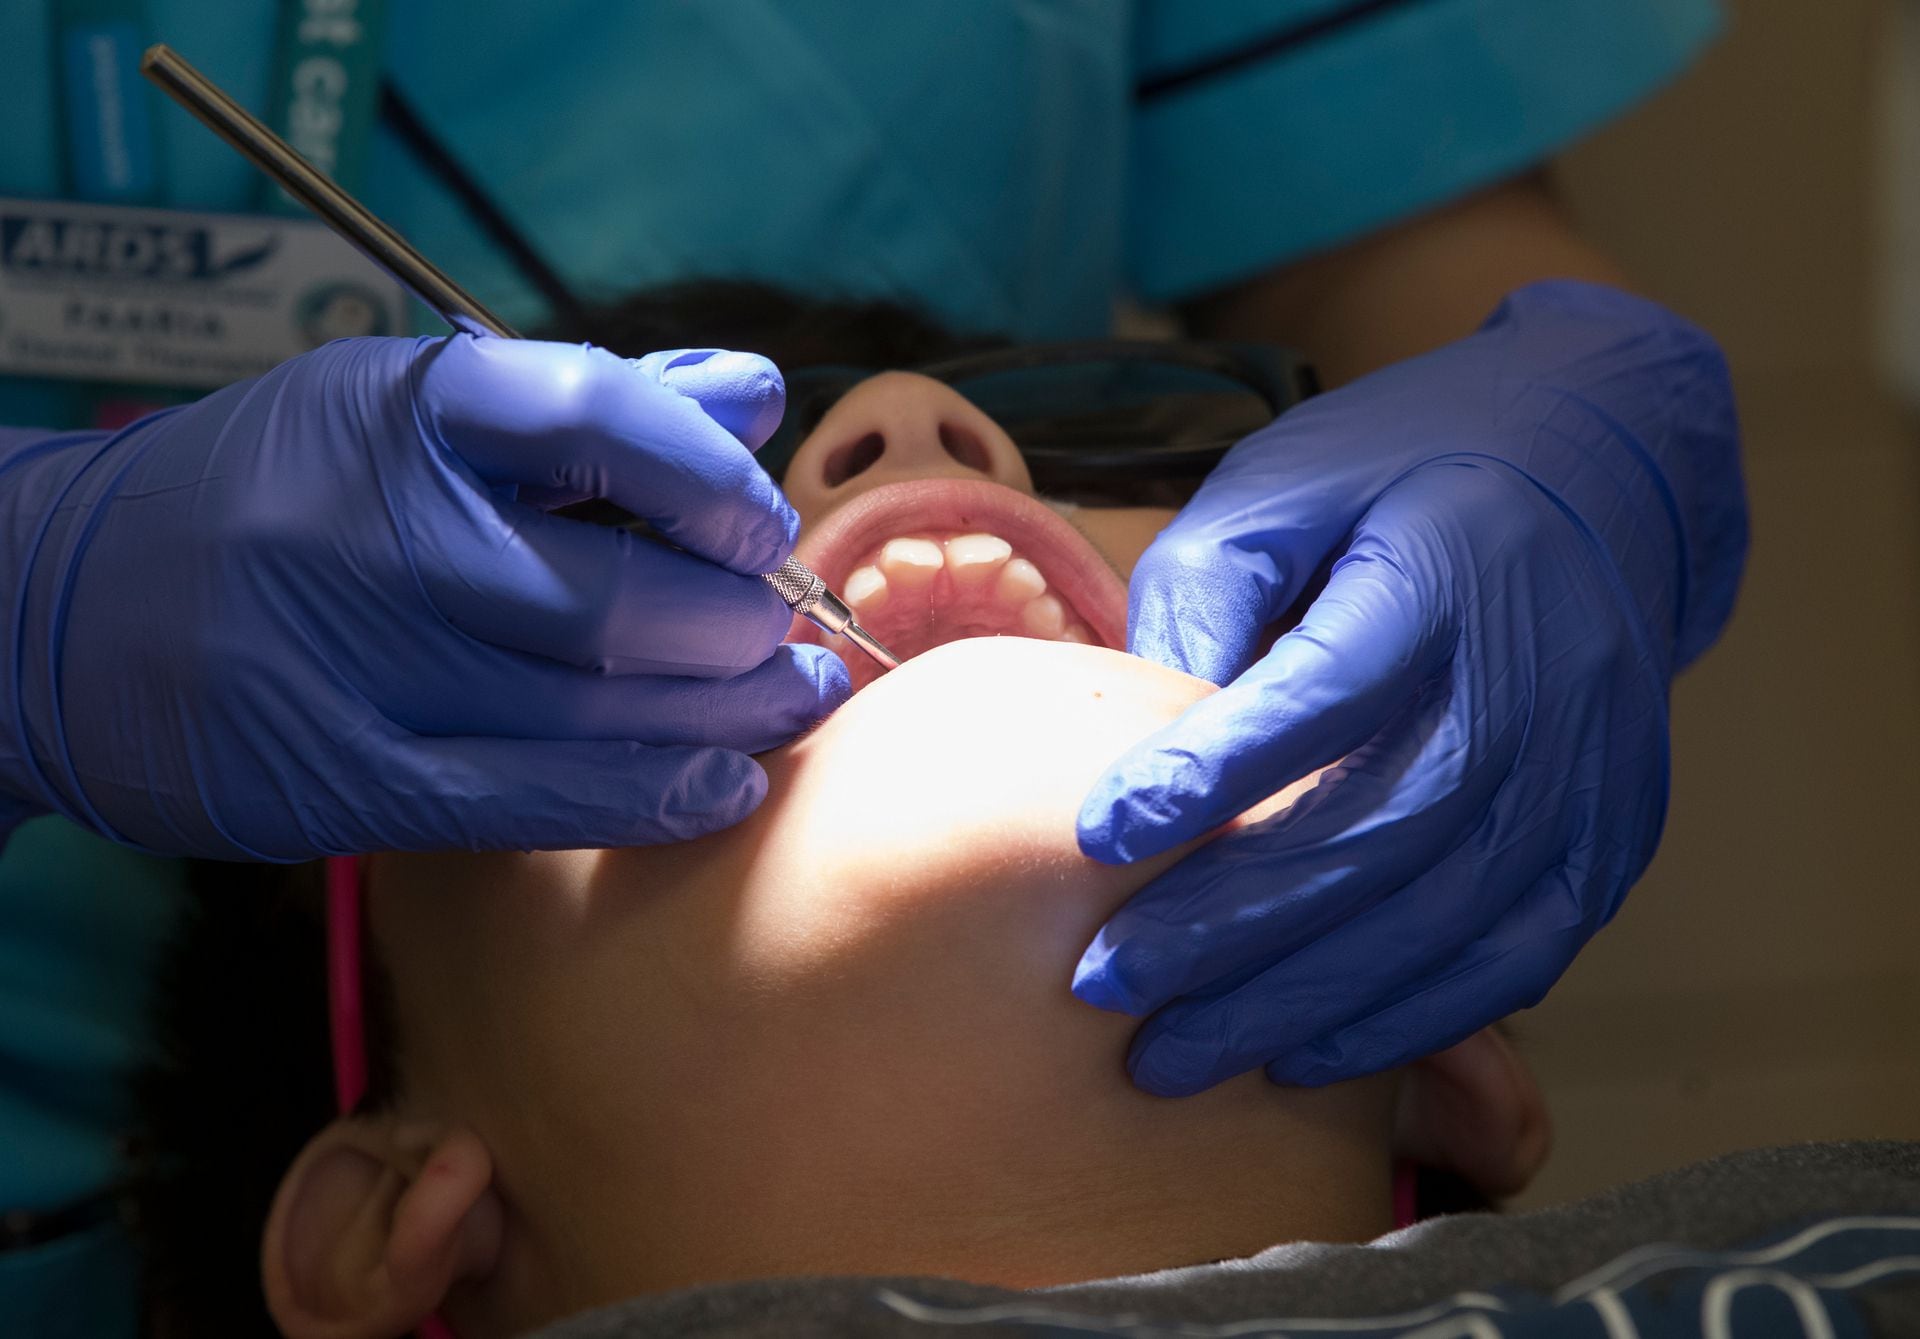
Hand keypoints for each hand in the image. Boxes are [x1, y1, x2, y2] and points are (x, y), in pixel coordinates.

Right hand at [0, 336, 847, 859]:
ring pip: (588, 702)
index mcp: (397, 407)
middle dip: (736, 621)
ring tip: (790, 697)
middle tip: (782, 631)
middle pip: (612, 590)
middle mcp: (369, 526)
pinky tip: (724, 785)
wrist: (52, 607)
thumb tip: (755, 392)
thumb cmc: (277, 497)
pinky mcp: (332, 776)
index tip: (763, 525)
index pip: (595, 412)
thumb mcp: (407, 414)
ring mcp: (346, 661)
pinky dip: (646, 794)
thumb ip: (588, 403)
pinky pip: (527, 798)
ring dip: (723, 710)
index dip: (712, 475)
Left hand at [1075, 281, 1745, 1094]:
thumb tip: (1138, 747)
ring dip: (1298, 1000)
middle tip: (1105, 983)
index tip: (1099, 836)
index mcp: (1443, 572)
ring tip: (1174, 1050)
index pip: (1323, 693)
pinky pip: (1514, 957)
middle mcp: (1535, 679)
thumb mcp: (1280, 488)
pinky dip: (1406, 1019)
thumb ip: (1203, 600)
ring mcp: (1589, 769)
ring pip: (1439, 916)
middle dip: (1229, 925)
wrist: (1598, 472)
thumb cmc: (1400, 479)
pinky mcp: (1613, 836)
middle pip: (1377, 829)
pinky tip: (1302, 1053)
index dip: (1211, 773)